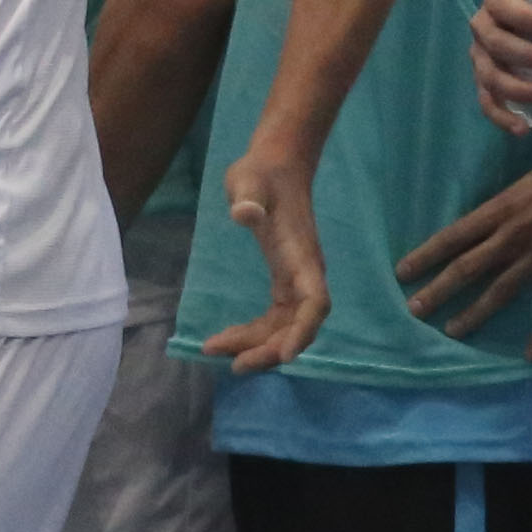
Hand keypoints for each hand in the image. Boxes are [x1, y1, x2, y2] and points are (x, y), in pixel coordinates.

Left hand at [198, 138, 328, 371]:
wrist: (275, 166)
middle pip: (298, 325)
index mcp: (302, 256)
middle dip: (270, 350)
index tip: (286, 356)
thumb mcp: (249, 180)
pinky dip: (254, 333)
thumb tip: (244, 214)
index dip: (303, 331)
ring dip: (258, 346)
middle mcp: (305, 274)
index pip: (314, 302)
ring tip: (216, 351)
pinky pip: (275, 318)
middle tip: (233, 365)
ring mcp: (296, 279)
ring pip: (285, 327)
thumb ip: (248, 197)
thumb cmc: (262, 173)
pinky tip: (226, 339)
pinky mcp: (284, 280)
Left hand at [395, 173, 531, 340]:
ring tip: (452, 331)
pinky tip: (531, 352)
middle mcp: (509, 237)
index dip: (426, 255)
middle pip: (465, 269)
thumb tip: (481, 221)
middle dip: (438, 291)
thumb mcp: (521, 183)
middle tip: (413, 310)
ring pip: (497, 292)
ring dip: (473, 314)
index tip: (402, 272)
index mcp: (497, 212)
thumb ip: (502, 205)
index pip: (451, 237)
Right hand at [465, 0, 531, 133]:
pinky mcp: (483, 84)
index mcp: (497, 0)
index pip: (501, 4)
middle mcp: (482, 28)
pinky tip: (522, 130)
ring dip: (518, 89)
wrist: (520, 23)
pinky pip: (486, 103)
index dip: (523, 16)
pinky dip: (500, 117)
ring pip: (490, 76)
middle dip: (529, 55)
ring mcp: (479, 59)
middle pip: (496, 43)